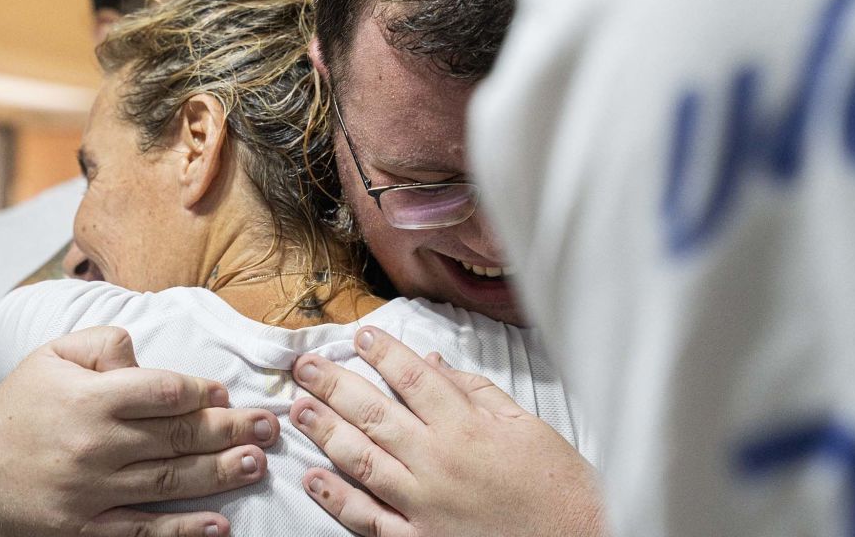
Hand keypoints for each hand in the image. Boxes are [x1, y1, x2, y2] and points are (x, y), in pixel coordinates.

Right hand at [0, 326, 279, 536]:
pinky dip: (182, 531)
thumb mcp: (49, 358)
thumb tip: (145, 354)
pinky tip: (217, 525)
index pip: (163, 391)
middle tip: (270, 426)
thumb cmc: (16, 412)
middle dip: (230, 430)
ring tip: (256, 463)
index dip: (202, 391)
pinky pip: (143, 532)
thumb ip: (102, 344)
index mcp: (91, 398)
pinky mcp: (86, 531)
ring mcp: (91, 492)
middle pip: (177, 436)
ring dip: (220, 474)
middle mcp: (96, 445)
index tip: (226, 394)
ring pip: (169, 482)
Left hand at [290, 327, 602, 536]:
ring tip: (298, 408)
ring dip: (324, 432)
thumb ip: (474, 391)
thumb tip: (431, 361)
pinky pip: (368, 518)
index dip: (382, 353)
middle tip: (304, 366)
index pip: (412, 378)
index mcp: (467, 426)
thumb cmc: (556, 484)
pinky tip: (313, 478)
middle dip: (334, 385)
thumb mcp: (524, 424)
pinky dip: (337, 499)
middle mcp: (439, 462)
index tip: (360, 336)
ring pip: (361, 461)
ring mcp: (425, 505)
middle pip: (374, 414)